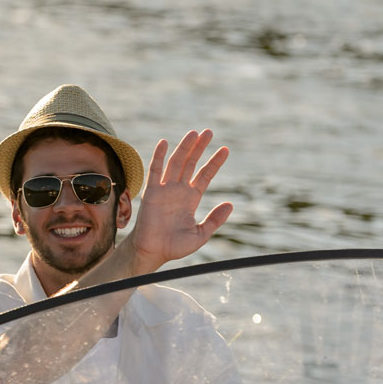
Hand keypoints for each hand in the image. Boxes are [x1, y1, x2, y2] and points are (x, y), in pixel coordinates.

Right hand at [130, 129, 232, 273]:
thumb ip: (215, 219)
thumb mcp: (201, 234)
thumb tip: (230, 203)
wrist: (153, 252)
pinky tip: (164, 143)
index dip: (214, 162)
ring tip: (194, 133)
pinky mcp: (152, 193)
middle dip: (199, 147)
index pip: (204, 175)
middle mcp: (178, 190)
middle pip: (190, 163)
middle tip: (209, 131)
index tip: (225, 149)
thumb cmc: (175, 246)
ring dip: (185, 147)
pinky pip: (155, 171)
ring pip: (176, 163)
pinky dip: (158, 156)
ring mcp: (165, 190)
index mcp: (190, 199)